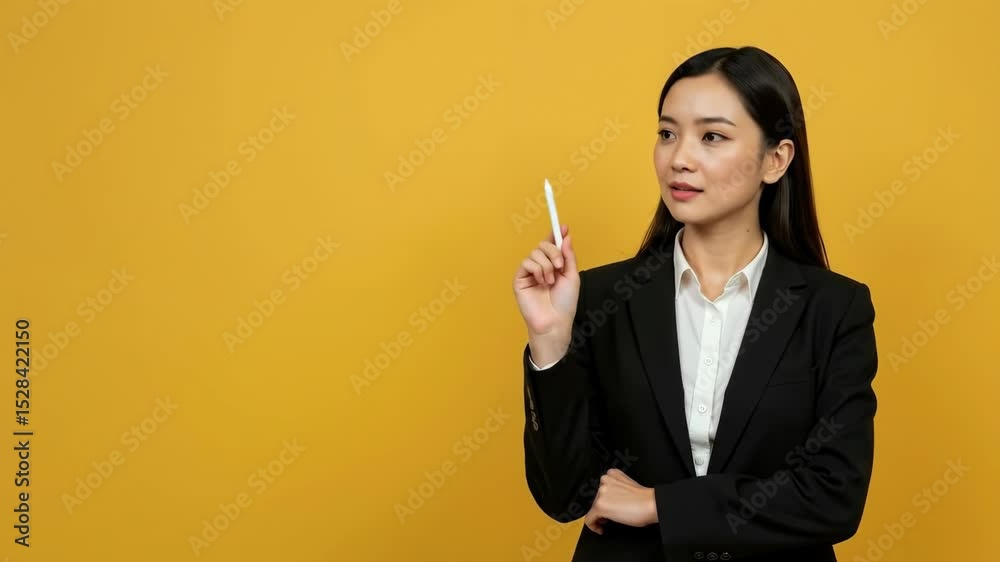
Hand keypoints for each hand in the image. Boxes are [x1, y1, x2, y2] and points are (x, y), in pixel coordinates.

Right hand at [512, 225, 578, 363]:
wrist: (555, 320)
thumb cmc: (564, 303)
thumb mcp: (572, 276)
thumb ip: (568, 256)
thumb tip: (565, 236)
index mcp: (554, 265)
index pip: (552, 245)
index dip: (557, 234)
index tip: (564, 227)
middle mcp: (541, 266)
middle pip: (543, 245)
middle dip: (554, 252)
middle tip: (560, 267)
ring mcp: (529, 272)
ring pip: (535, 253)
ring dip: (547, 266)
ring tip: (550, 282)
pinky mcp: (519, 278)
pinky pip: (527, 262)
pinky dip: (537, 270)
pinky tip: (541, 282)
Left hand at [583, 468, 657, 534]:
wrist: (651, 504)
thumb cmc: (644, 499)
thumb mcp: (627, 486)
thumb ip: (615, 489)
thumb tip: (609, 502)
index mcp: (612, 474)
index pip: (601, 490)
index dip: (605, 501)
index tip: (610, 508)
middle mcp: (604, 480)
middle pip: (596, 499)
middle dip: (603, 509)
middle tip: (613, 516)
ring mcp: (601, 492)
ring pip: (593, 509)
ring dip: (600, 517)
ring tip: (611, 521)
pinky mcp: (600, 505)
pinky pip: (589, 519)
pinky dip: (594, 526)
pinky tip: (601, 529)